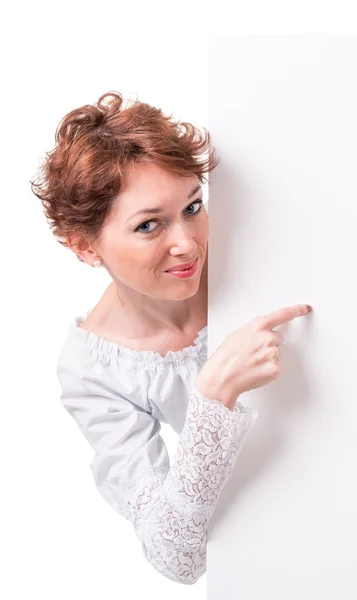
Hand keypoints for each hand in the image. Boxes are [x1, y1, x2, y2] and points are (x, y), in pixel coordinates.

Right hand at [195, 304, 312, 408]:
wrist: (221, 377)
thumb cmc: (225, 357)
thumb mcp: (237, 335)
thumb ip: (254, 331)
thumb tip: (263, 335)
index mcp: (258, 326)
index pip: (282, 315)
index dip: (295, 311)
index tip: (305, 308)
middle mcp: (268, 338)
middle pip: (278, 339)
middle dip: (268, 345)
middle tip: (252, 353)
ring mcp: (273, 353)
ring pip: (276, 354)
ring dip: (267, 359)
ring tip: (250, 364)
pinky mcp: (275, 368)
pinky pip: (276, 368)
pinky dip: (268, 371)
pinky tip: (255, 371)